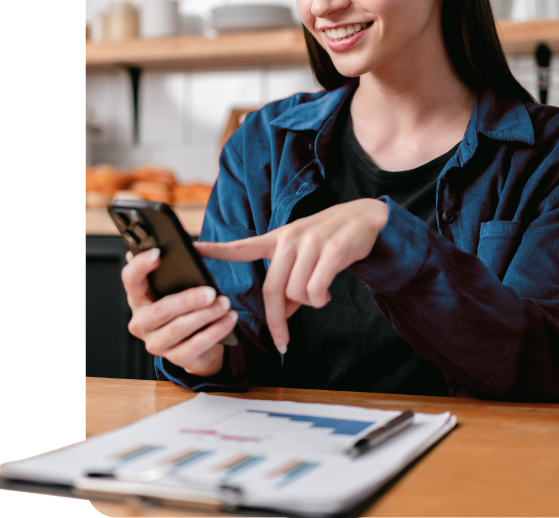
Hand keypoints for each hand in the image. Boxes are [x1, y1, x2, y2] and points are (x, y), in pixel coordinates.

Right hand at [121, 248, 238, 376]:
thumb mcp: (180, 286)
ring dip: (205, 315)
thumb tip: (191, 247)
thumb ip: (178, 270)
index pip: (131, 279)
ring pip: (179, 329)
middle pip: (160, 310)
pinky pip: (196, 345)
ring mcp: (156, 343)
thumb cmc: (186, 306)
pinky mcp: (176, 358)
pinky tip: (229, 319)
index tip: (159, 253)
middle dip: (187, 300)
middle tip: (211, 292)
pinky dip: (215, 331)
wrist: (197, 342)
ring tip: (225, 303)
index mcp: (139, 298)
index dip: (141, 265)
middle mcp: (141, 322)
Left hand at [195, 199, 387, 354]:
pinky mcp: (332, 252)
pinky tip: (328, 292)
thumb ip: (288, 280)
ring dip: (308, 304)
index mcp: (278, 239)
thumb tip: (280, 314)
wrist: (365, 219)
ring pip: (296, 293)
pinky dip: (321, 300)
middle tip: (283, 340)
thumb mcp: (303, 253)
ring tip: (319, 295)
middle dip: (277, 321)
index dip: (217, 250)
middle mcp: (290, 239)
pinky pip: (317, 291)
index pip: (242, 246)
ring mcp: (311, 244)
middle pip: (273, 290)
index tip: (193, 249)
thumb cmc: (330, 239)